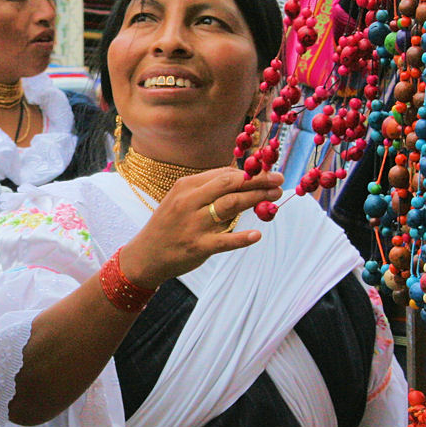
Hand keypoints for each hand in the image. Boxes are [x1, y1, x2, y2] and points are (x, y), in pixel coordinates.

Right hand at [118, 168, 284, 289]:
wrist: (146, 255)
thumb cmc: (168, 225)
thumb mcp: (180, 199)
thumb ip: (206, 189)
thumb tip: (238, 177)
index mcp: (185, 186)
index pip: (223, 174)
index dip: (249, 172)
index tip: (268, 172)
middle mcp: (189, 201)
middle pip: (230, 185)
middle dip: (258, 180)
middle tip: (279, 180)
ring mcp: (194, 224)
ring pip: (230, 206)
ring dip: (256, 199)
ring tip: (275, 197)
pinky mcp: (197, 247)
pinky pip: (224, 241)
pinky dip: (242, 238)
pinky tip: (257, 235)